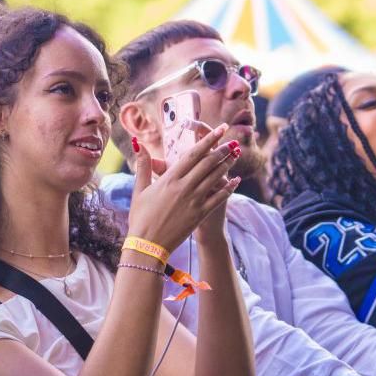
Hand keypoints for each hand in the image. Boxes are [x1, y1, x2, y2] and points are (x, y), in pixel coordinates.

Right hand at [128, 124, 239, 251]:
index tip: (219, 130)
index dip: (208, 140)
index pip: (193, 154)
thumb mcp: (139, 189)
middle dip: (222, 149)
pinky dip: (229, 188)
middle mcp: (184, 187)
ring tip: (236, 154)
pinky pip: (218, 198)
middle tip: (232, 140)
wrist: (148, 245)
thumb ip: (143, 166)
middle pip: (208, 163)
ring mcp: (194, 201)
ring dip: (227, 164)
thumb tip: (139, 145)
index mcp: (169, 179)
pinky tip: (236, 181)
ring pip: (215, 177)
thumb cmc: (141, 217)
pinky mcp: (200, 214)